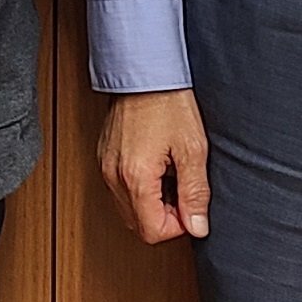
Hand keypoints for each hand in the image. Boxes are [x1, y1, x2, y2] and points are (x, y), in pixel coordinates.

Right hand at [98, 88, 210, 242]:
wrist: (143, 69)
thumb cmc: (167, 101)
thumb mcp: (193, 148)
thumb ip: (195, 193)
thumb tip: (197, 226)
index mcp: (135, 177)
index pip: (151, 232)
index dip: (177, 226)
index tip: (191, 204)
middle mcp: (113, 175)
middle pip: (138, 225)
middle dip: (164, 217)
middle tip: (183, 189)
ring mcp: (105, 166)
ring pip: (128, 209)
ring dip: (152, 204)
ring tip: (171, 174)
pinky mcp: (104, 157)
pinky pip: (120, 189)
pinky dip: (139, 189)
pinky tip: (157, 166)